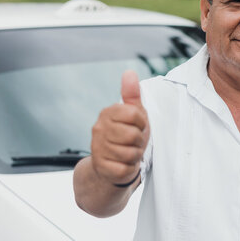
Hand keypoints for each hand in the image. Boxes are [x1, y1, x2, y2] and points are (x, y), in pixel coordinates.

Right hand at [90, 70, 149, 185]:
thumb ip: (132, 94)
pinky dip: (129, 168)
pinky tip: (123, 164)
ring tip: (128, 153)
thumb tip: (129, 72)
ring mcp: (97, 148)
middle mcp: (99, 128)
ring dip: (134, 156)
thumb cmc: (127, 136)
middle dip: (138, 141)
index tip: (137, 127)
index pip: (135, 114)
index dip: (142, 123)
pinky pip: (125, 168)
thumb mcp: (134, 114)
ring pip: (130, 153)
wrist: (112, 165)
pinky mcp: (100, 166)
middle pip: (133, 135)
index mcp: (108, 113)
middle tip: (132, 143)